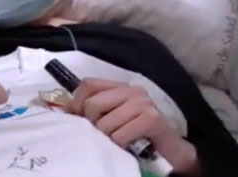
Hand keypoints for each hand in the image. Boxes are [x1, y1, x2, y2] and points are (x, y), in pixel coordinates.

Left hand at [67, 79, 199, 175]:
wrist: (172, 153)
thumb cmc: (140, 137)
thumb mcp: (113, 121)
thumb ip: (94, 112)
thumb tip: (66, 111)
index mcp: (121, 88)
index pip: (88, 84)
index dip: (76, 103)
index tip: (78, 121)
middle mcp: (133, 90)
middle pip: (92, 104)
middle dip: (94, 126)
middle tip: (107, 136)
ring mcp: (143, 103)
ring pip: (105, 124)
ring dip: (109, 140)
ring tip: (121, 143)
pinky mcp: (152, 119)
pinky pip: (120, 135)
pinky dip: (121, 145)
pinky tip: (131, 146)